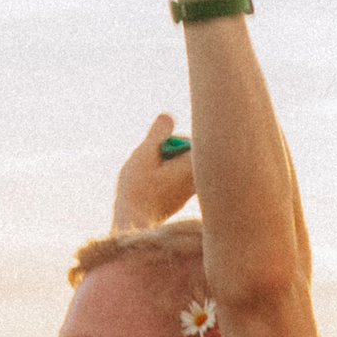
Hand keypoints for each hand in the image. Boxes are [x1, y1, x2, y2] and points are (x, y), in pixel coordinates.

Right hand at [112, 113, 197, 231]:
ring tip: (153, 178)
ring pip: (182, 162)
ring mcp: (195, 188)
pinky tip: (156, 187)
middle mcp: (201, 179)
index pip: (192, 140)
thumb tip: (169, 116)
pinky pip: (179, 174)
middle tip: (153, 167)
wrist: (135, 221)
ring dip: (167, 162)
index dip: (170, 141)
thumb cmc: (138, 189)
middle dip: (169, 151)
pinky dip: (167, 174)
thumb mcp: (143, 155)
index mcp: (195, 167)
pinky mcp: (187, 194)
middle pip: (188, 150)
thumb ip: (157, 135)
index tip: (158, 152)